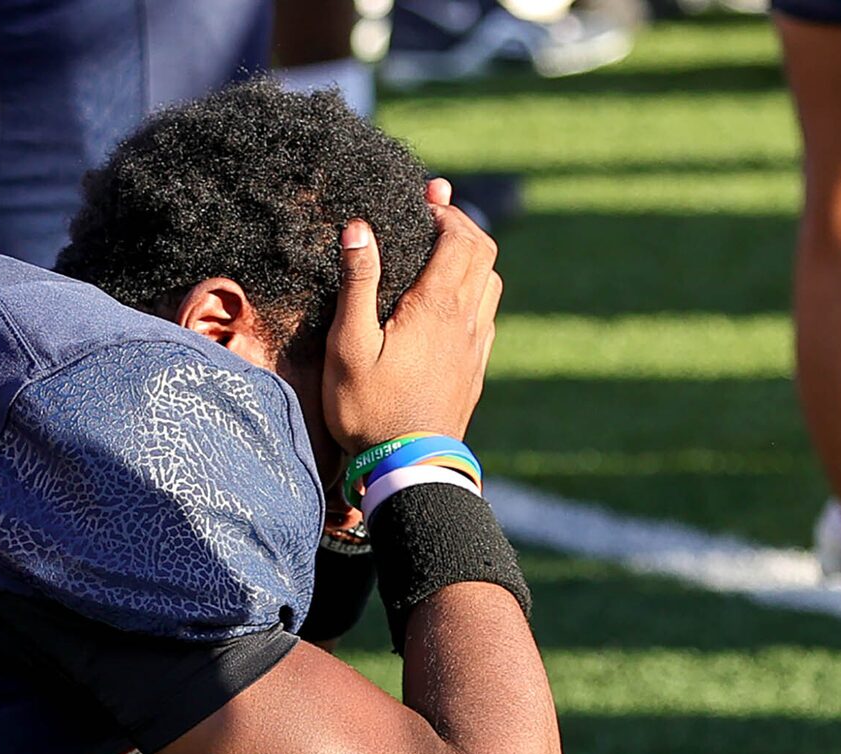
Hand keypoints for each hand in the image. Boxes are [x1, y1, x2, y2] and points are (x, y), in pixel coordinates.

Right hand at [324, 180, 502, 454]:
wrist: (408, 466)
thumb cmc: (370, 409)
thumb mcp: (349, 346)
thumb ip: (357, 284)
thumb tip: (359, 228)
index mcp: (436, 306)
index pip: (459, 237)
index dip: (446, 211)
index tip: (425, 200)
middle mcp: (465, 319)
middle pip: (483, 251)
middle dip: (461, 225)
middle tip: (433, 217)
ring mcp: (475, 345)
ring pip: (491, 282)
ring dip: (473, 258)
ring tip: (444, 254)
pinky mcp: (474, 369)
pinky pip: (486, 316)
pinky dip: (474, 292)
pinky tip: (451, 304)